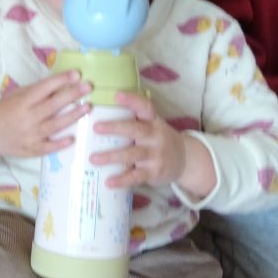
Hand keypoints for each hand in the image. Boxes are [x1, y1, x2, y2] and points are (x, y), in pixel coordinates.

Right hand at [0, 71, 90, 170]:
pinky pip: (47, 147)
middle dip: (72, 95)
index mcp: (21, 102)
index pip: (43, 89)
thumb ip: (35, 91)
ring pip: (54, 125)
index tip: (76, 74)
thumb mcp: (15, 96)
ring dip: (72, 116)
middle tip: (88, 87)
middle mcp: (26, 118)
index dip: (60, 81)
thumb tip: (60, 83)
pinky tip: (73, 138)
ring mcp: (28, 135)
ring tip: (87, 108)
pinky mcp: (30, 149)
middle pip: (52, 105)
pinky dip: (59, 143)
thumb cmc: (3, 111)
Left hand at [91, 91, 214, 197]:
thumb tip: (97, 113)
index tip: (117, 95)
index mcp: (153, 121)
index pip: (145, 107)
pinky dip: (122, 180)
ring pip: (133, 154)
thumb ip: (132, 120)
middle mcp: (155, 136)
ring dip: (112, 156)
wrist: (185, 160)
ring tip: (93, 159)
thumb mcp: (152, 126)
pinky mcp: (154, 172)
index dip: (132, 100)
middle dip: (115, 128)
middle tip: (96, 127)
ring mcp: (156, 155)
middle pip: (136, 129)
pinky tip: (108, 182)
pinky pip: (136, 177)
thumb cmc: (158, 140)